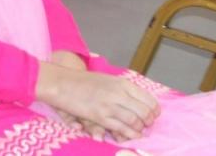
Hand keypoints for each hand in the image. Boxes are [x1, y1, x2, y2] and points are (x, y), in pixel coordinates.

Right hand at [35, 60, 159, 141]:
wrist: (62, 82)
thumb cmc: (84, 81)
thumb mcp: (108, 80)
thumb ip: (123, 89)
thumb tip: (139, 101)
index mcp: (122, 83)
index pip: (148, 99)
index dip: (154, 110)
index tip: (153, 115)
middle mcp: (118, 93)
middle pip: (144, 111)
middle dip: (149, 121)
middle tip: (147, 125)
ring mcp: (109, 105)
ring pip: (135, 120)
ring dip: (139, 128)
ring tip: (139, 130)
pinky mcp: (100, 116)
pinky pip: (121, 128)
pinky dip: (129, 134)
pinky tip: (131, 135)